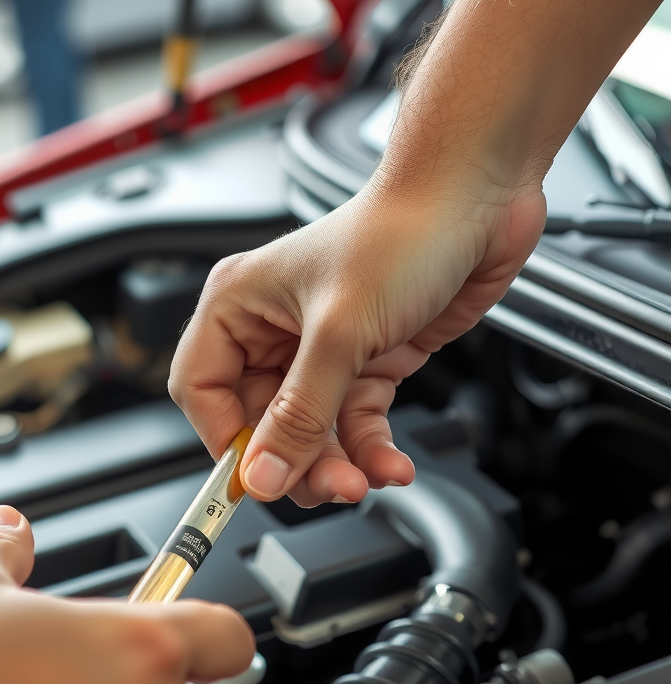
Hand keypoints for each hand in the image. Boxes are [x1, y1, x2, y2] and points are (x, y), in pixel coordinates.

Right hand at [170, 0, 668, 508]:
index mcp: (238, 306)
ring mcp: (321, 348)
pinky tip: (390, 465)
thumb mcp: (339, 333)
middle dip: (295, 460)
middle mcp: (273, 329)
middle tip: (324, 487)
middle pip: (261, 422)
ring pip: (311, 430)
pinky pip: (356, 422)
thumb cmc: (401, 230)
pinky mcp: (366, 360)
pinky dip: (373, 449)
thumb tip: (263, 476)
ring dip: (338, 463)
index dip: (225, 440)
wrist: (479, 197)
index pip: (203, 391)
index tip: (255, 478)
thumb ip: (300, 414)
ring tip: (363, 480)